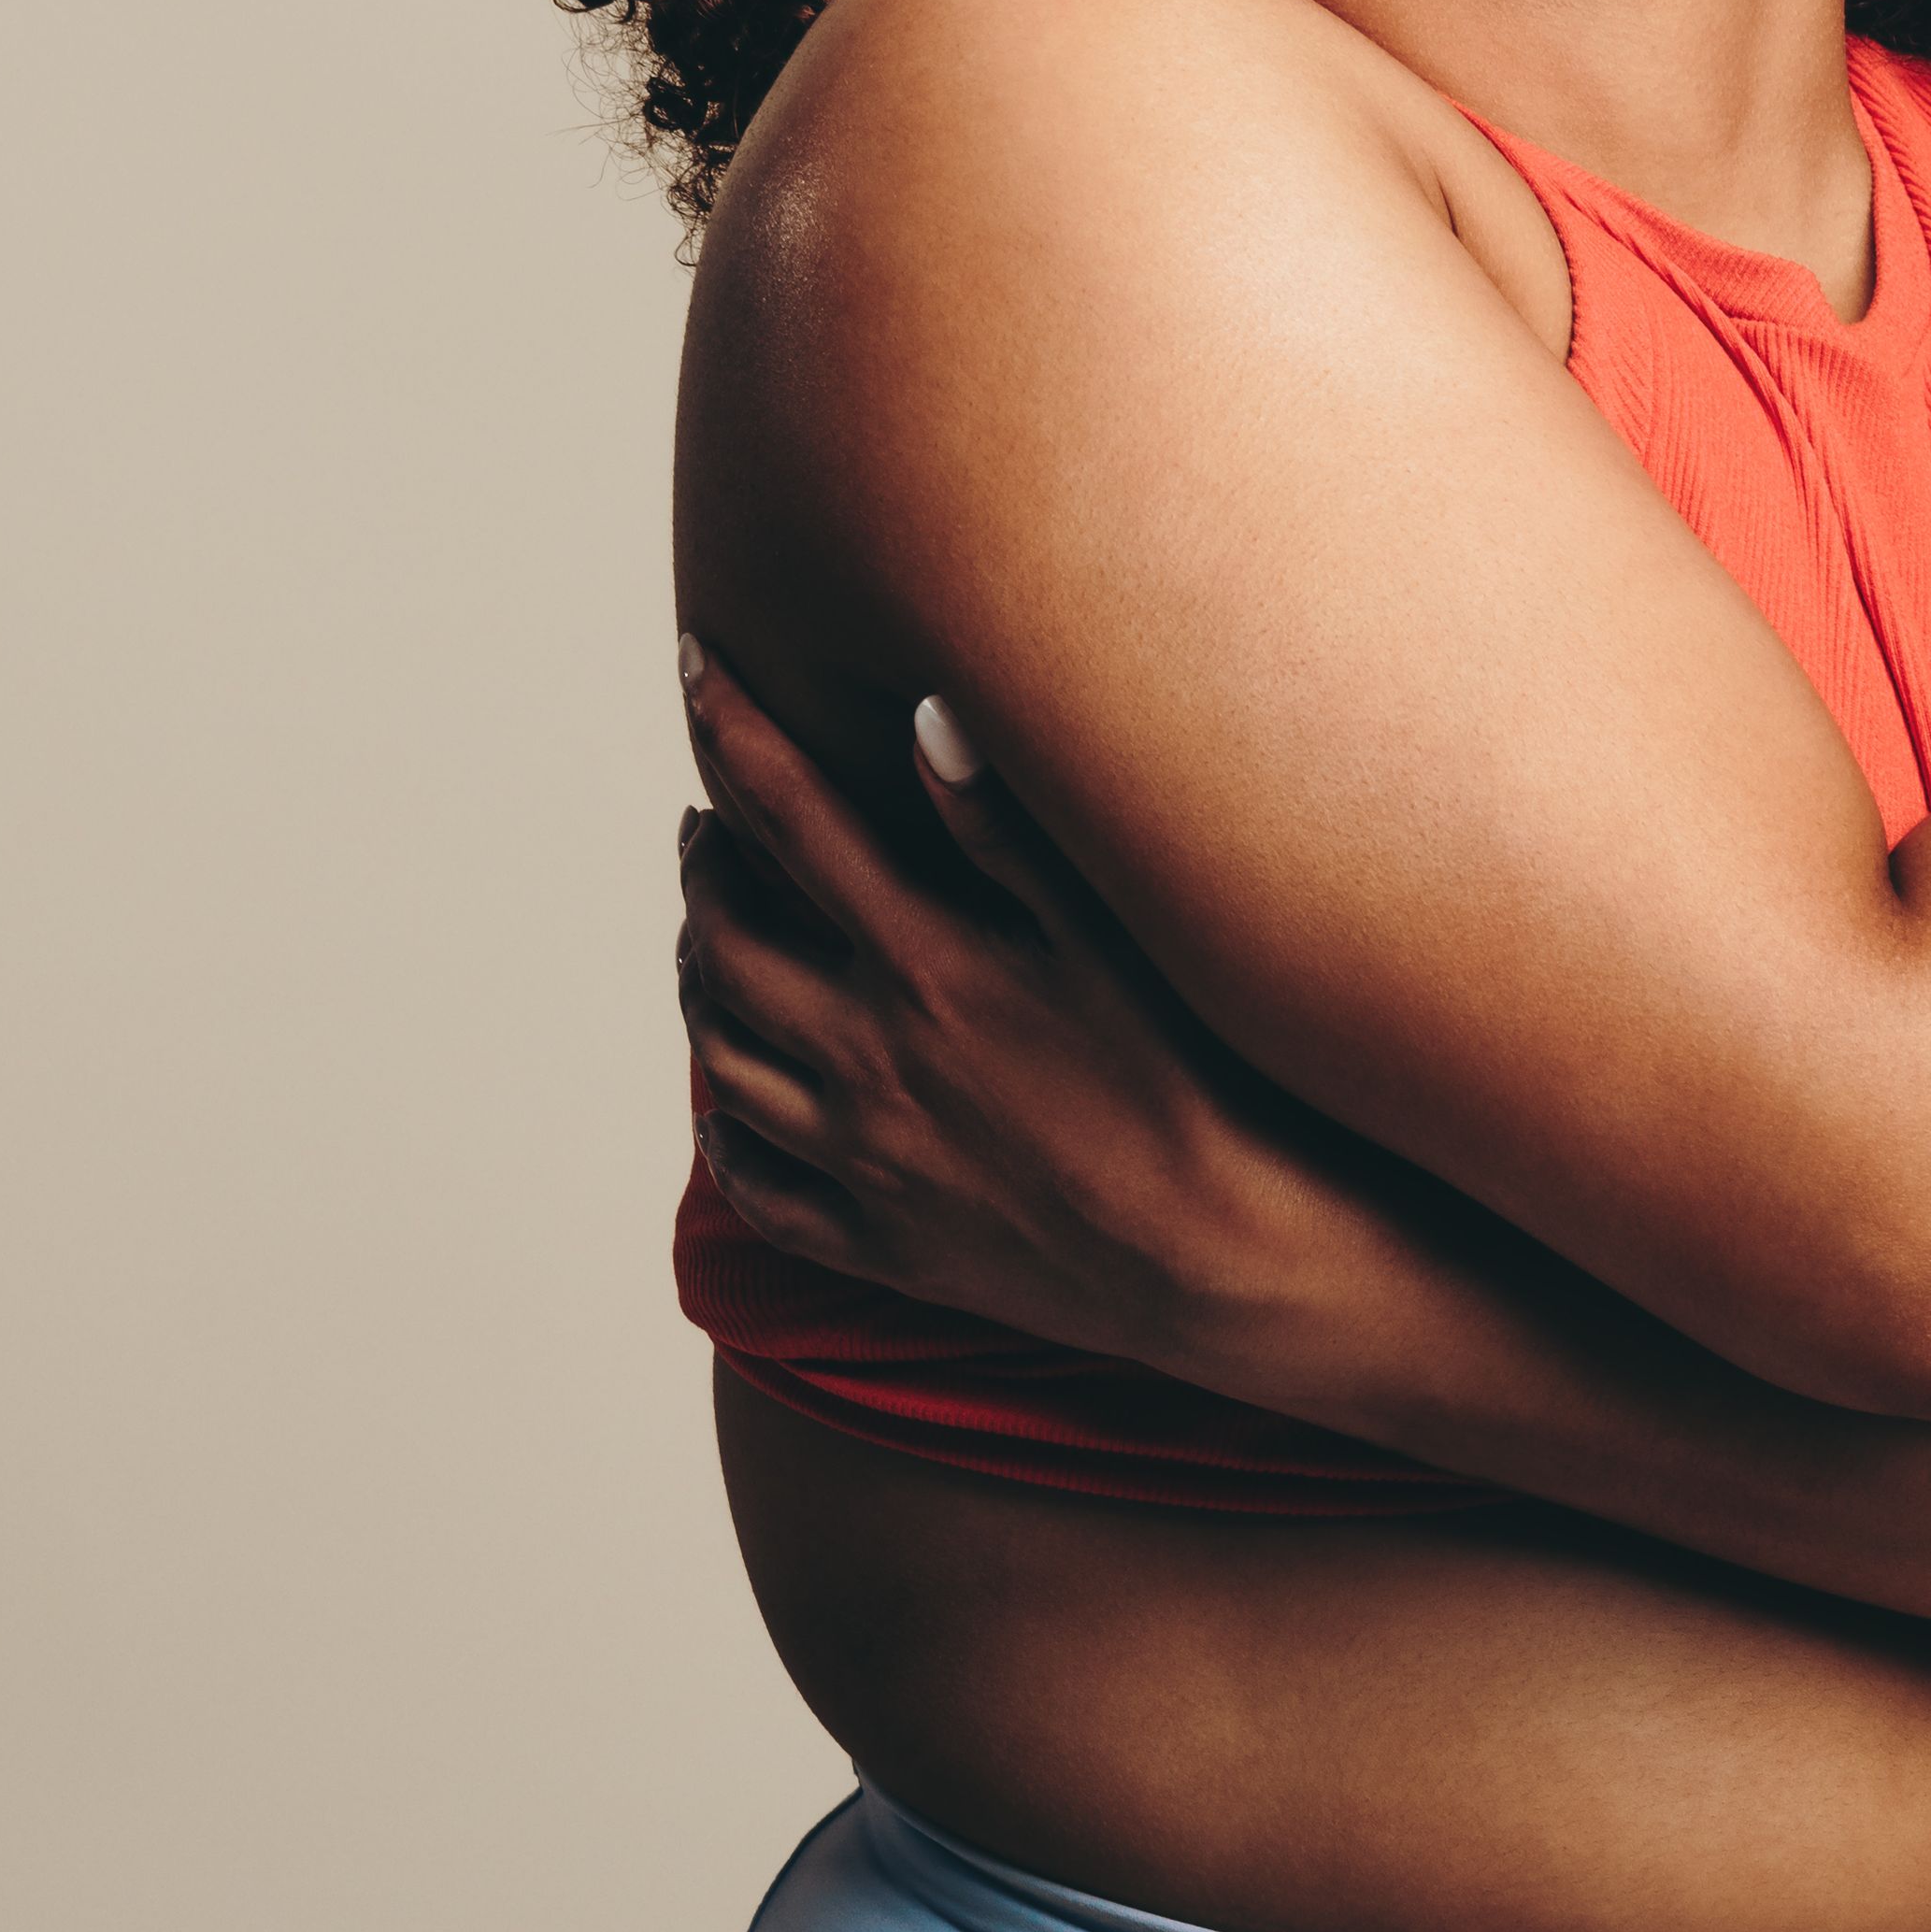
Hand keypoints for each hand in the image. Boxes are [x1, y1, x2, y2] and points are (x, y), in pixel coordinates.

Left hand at [670, 642, 1429, 1400]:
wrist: (1234, 1265)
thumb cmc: (1205, 1085)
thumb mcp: (1120, 938)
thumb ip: (1011, 830)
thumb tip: (926, 717)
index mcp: (928, 965)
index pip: (791, 819)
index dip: (733, 733)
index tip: (696, 667)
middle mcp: (870, 1061)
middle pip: (726, 941)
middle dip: (704, 868)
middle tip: (708, 829)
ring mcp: (866, 1161)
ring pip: (719, 1060)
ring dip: (699, 986)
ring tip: (710, 945)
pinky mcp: (884, 1244)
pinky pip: (754, 1188)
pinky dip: (722, 1132)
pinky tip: (733, 1103)